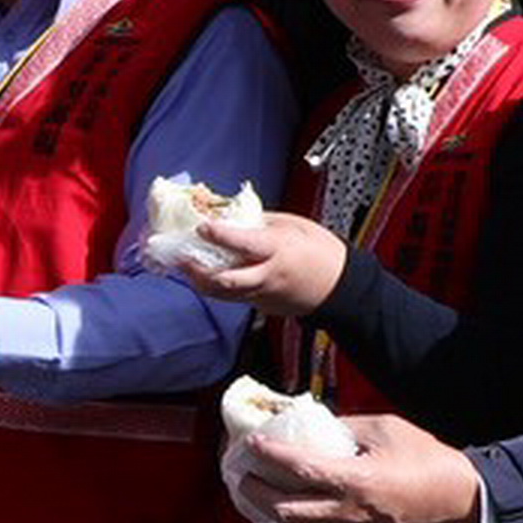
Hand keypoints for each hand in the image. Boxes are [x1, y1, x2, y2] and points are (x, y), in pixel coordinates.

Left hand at [175, 205, 349, 317]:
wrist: (340, 287)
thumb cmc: (322, 253)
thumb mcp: (295, 226)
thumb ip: (263, 222)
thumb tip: (236, 216)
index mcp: (278, 250)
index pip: (243, 243)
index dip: (219, 235)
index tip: (201, 226)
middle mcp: (267, 275)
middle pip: (226, 280)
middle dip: (199, 271)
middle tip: (182, 257)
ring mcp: (264, 294)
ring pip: (225, 293)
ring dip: (202, 281)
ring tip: (186, 267)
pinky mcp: (263, 305)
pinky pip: (235, 297)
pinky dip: (219, 287)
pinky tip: (209, 276)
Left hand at [228, 407, 479, 522]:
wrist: (461, 501)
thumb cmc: (428, 460)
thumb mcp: (386, 429)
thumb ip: (346, 428)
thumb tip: (315, 425)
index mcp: (357, 481)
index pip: (301, 470)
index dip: (271, 456)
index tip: (252, 443)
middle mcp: (349, 512)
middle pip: (286, 511)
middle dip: (257, 493)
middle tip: (242, 473)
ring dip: (271, 509)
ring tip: (256, 489)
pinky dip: (294, 519)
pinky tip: (286, 503)